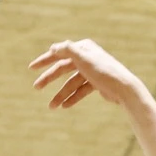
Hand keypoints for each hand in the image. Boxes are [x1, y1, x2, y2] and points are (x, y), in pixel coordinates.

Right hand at [29, 40, 145, 110]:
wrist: (124, 89)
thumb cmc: (104, 72)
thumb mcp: (83, 58)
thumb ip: (67, 50)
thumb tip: (53, 48)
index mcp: (83, 48)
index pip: (59, 53)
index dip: (44, 60)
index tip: (31, 68)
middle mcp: (87, 57)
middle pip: (63, 68)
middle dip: (49, 78)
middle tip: (36, 87)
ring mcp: (92, 71)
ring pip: (71, 83)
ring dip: (61, 94)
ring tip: (51, 107)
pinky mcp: (97, 83)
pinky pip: (81, 90)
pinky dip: (73, 98)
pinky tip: (64, 106)